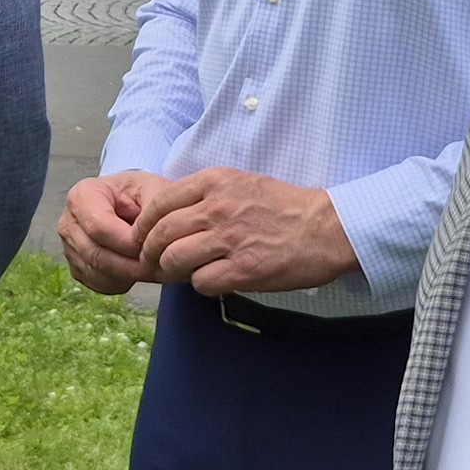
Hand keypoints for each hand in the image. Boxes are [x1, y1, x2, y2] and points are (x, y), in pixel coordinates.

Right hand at [61, 170, 161, 295]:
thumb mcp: (152, 190)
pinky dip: (121, 282)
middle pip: (96, 254)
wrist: (131, 203)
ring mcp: (69, 247)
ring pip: (97, 272)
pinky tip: (136, 270)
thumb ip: (152, 211)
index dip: (127, 242)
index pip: (99, 227)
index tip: (151, 246)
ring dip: (127, 275)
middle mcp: (69, 223)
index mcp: (82, 196)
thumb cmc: (140, 194)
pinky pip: (98, 283)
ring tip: (150, 267)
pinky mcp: (77, 267)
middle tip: (156, 265)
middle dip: (130, 264)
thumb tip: (144, 239)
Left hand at [135, 169, 360, 297]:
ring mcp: (229, 239)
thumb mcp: (242, 183)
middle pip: (160, 235)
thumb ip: (207, 195)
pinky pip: (201, 283)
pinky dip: (201, 286)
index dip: (143, 227)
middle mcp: (217, 209)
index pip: (159, 204)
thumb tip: (173, 217)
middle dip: (150, 254)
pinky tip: (214, 281)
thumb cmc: (286, 207)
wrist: (327, 228)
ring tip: (183, 275)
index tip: (143, 239)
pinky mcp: (243, 269)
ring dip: (173, 273)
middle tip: (154, 265)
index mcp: (215, 183)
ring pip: (174, 260)